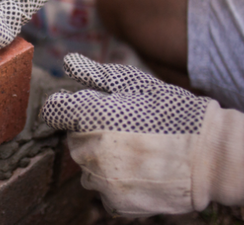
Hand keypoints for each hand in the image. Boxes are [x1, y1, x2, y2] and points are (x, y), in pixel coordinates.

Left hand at [41, 53, 243, 216]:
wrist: (210, 157)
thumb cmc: (172, 113)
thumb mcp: (135, 84)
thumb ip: (95, 75)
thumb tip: (67, 62)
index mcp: (89, 115)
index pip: (52, 111)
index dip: (67, 107)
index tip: (85, 107)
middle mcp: (88, 149)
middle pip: (71, 138)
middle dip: (88, 131)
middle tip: (122, 128)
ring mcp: (100, 178)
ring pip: (85, 165)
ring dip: (100, 158)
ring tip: (134, 150)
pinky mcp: (113, 201)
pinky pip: (101, 188)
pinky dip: (114, 181)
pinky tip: (138, 170)